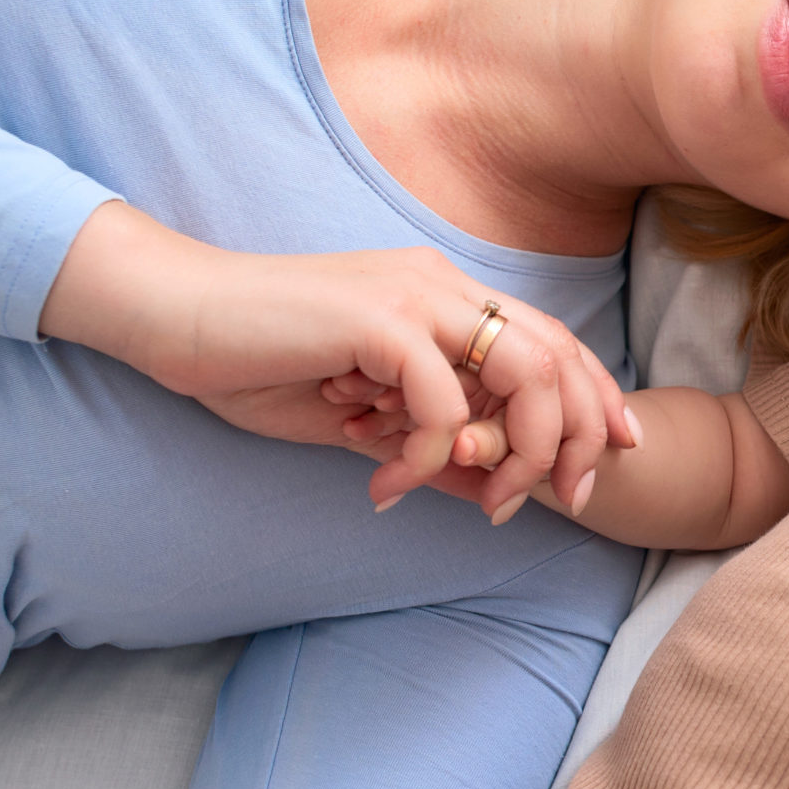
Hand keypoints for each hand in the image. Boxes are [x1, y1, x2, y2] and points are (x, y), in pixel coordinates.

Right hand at [41, 201, 634, 518]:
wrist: (174, 317)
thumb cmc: (256, 363)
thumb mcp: (360, 421)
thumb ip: (428, 448)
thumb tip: (491, 494)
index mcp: (442, 296)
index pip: (550, 339)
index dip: (595, 394)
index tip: (614, 454)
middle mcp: (441, 284)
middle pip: (556, 352)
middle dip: (580, 432)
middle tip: (567, 497)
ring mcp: (412, 296)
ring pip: (521, 370)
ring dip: (518, 450)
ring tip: (488, 504)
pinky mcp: (378, 321)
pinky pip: (441, 403)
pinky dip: (428, 458)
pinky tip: (380, 487)